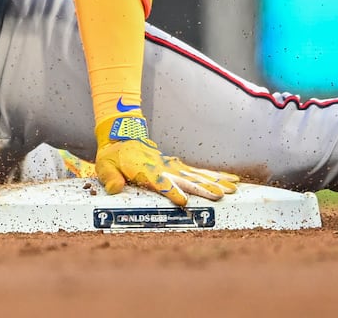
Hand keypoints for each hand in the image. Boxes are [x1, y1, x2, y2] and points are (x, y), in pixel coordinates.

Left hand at [93, 115, 237, 206]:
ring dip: (215, 182)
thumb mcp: (105, 165)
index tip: (183, 201)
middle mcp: (163, 168)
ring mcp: (173, 166)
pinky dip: (216, 176)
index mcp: (145, 170)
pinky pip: (199, 172)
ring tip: (232, 189)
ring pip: (197, 175)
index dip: (170, 191)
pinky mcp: (178, 167)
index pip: (160, 182)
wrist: (122, 136)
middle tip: (220, 196)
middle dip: (202, 188)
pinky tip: (232, 181)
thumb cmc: (114, 155)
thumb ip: (110, 177)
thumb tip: (114, 188)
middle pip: (186, 179)